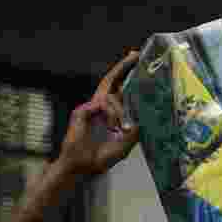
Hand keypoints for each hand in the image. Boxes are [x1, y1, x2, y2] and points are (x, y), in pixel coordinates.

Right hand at [57, 50, 140, 175]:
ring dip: (119, 112)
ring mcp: (90, 108)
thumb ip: (133, 135)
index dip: (127, 77)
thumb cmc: (99, 159)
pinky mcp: (81, 111)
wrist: (81, 168)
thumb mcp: (124, 147)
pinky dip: (111, 114)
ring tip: (119, 128)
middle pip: (111, 81)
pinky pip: (102, 104)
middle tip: (135, 54)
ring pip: (110, 95)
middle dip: (123, 67)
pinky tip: (113, 126)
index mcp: (110, 114)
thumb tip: (140, 121)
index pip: (119, 91)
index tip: (138, 63)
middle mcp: (100, 108)